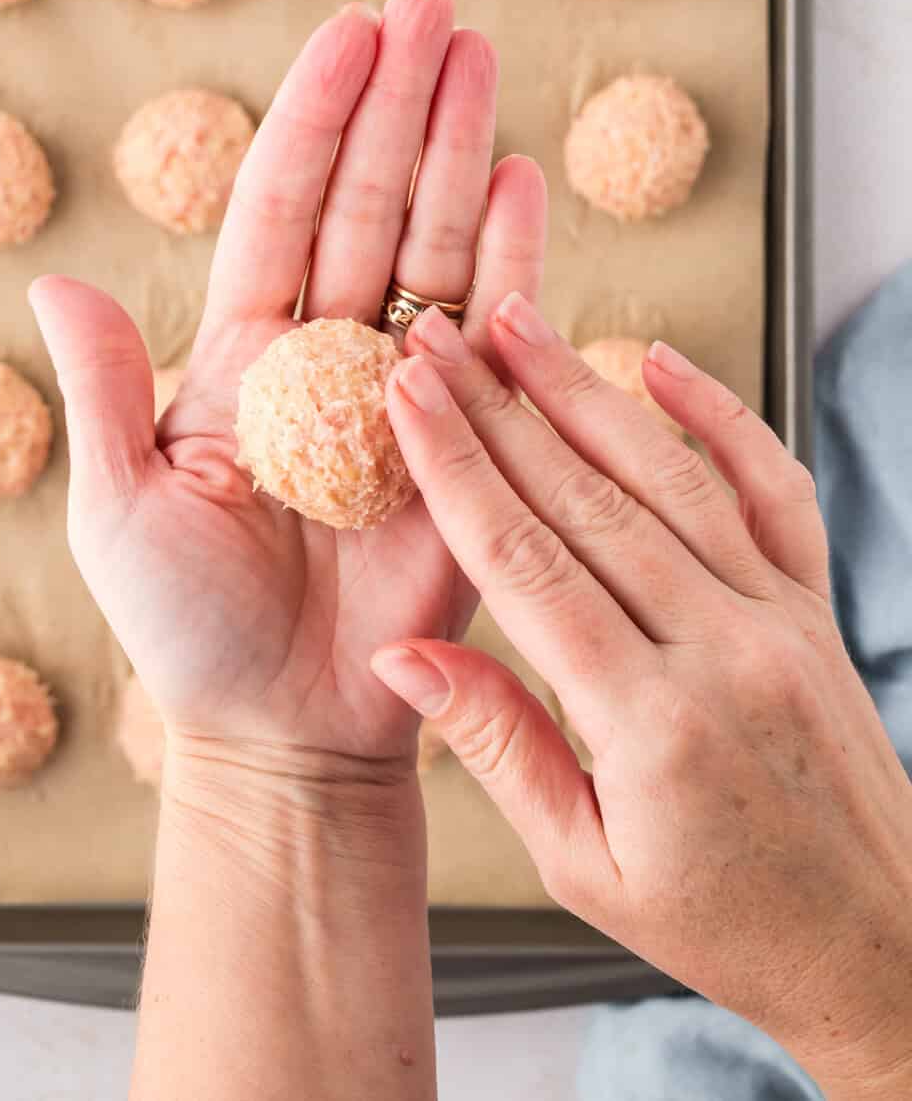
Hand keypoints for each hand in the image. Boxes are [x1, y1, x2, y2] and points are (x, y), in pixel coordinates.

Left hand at [30, 0, 547, 770]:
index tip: (349, 31)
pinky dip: (512, 258)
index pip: (281, 205)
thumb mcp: (118, 509)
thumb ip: (106, 391)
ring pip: (434, 242)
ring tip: (480, 52)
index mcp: (241, 351)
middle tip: (434, 0)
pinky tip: (518, 177)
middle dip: (400, 98)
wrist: (282, 729)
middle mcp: (325, 350)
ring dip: (458, 147)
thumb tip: (55, 281)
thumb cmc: (187, 629)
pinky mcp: (468, 439)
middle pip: (368, 199)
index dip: (315, 116)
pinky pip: (494, 334)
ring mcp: (402, 388)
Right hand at [372, 297, 911, 1097]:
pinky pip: (773, 488)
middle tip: (438, 335)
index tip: (406, 395)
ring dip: (585, 389)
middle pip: (587, 500)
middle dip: (498, 407)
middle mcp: (724, 649)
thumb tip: (401, 655)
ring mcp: (781, 617)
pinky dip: (721, 416)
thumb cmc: (724, 922)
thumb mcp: (585, 867)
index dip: (457, 469)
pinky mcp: (816, 604)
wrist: (878, 943)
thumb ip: (498, 745)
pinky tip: (662, 362)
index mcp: (652, 723)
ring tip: (518, 322)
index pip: (527, 564)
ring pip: (670, 474)